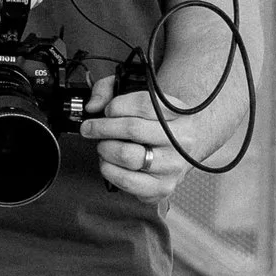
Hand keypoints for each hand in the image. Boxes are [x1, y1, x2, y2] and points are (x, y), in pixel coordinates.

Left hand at [80, 85, 198, 200]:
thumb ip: (110, 89)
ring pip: (127, 156)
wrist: (186, 147)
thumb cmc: (157, 122)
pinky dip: (108, 170)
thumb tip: (93, 106)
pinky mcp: (163, 187)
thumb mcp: (140, 97)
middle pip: (132, 129)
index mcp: (179, 113)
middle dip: (102, 128)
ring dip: (105, 149)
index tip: (106, 110)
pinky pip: (126, 180)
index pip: (143, 104)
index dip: (116, 106)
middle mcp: (181, 139)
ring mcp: (173, 165)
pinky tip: (109, 162)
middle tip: (90, 128)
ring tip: (103, 146)